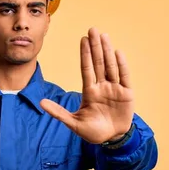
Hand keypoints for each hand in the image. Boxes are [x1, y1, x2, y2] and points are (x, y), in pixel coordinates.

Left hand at [40, 27, 133, 143]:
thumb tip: (41, 103)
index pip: (87, 69)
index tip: (83, 39)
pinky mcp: (127, 94)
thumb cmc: (93, 131)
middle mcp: (102, 86)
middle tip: (92, 29)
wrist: (112, 140)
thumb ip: (59, 113)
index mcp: (90, 92)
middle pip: (98, 63)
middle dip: (95, 46)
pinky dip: (121, 65)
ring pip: (110, 66)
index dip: (85, 54)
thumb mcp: (74, 123)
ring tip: (104, 36)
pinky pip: (124, 77)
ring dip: (107, 51)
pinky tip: (117, 53)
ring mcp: (115, 89)